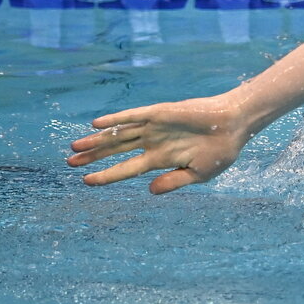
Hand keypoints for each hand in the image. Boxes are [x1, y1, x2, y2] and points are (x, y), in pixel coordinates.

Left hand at [67, 95, 248, 193]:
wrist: (234, 126)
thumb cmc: (221, 152)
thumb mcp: (198, 175)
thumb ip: (173, 182)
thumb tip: (148, 191)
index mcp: (161, 160)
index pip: (127, 169)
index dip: (106, 175)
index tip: (87, 181)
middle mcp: (153, 143)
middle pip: (116, 150)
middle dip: (93, 156)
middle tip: (69, 162)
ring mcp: (154, 127)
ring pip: (119, 134)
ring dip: (97, 140)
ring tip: (74, 146)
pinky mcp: (159, 113)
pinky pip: (133, 117)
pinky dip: (115, 120)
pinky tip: (96, 124)